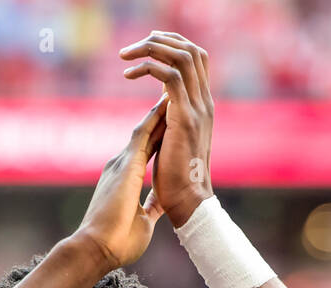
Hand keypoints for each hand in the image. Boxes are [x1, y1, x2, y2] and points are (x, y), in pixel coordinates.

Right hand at [75, 94, 168, 270]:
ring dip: (160, 110)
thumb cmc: (117, 243)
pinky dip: (155, 118)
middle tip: (175, 95)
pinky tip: (167, 102)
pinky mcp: (125, 165)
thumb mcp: (142, 221)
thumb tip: (160, 206)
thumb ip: (150, 208)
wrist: (97, 248)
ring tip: (172, 89)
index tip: (176, 123)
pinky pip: (143, 134)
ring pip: (145, 129)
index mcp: (126, 179)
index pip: (149, 152)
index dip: (163, 136)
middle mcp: (122, 166)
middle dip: (162, 116)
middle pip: (147, 135)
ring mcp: (122, 163)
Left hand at [119, 31, 214, 228]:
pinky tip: (129, 74)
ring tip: (126, 55)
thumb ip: (169, 127)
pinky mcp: (184, 118)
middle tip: (134, 46)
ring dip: (152, 48)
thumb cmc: (177, 185)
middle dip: (162, 40)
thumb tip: (159, 118)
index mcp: (202, 108)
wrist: (187, 205)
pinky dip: (149, 68)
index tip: (145, 50)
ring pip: (183, 57)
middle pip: (192, 51)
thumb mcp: (174, 147)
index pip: (195, 62)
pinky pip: (170, 77)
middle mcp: (204, 104)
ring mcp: (197, 109)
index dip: (172, 48)